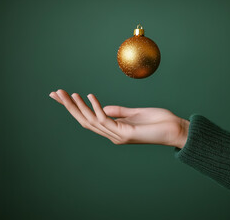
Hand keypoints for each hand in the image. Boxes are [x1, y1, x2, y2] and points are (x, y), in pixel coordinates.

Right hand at [49, 89, 189, 148]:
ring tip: (66, 94)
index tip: (60, 96)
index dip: (73, 107)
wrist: (175, 130)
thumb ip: (118, 112)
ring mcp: (117, 135)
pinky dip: (95, 108)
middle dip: (69, 107)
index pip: (88, 118)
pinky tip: (89, 96)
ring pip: (90, 121)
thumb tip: (103, 108)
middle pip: (84, 120)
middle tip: (55, 93)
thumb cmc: (157, 122)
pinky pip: (105, 120)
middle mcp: (112, 134)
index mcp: (113, 129)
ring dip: (77, 107)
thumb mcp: (134, 114)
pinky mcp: (125, 134)